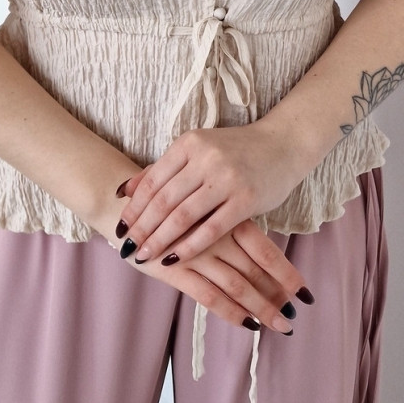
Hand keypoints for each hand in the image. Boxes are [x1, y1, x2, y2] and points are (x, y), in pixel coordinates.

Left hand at [114, 117, 307, 265]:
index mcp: (189, 144)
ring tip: (144, 255)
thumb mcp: (198, 150)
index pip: (153, 180)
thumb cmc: (236, 150)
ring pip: (183, 216)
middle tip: (126, 247)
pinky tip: (174, 259)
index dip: (134, 206)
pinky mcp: (246, 199)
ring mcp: (226, 178)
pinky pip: (211, 229)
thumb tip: (125, 190)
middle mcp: (205, 158)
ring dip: (160, 240)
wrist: (282, 143)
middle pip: (163, 200)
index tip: (120, 226)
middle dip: (142, 227)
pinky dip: (190, 246)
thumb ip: (163, 169)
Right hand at [133, 218, 308, 333]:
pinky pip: (209, 296)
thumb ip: (230, 225)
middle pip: (256, 272)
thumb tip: (261, 255)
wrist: (128, 205)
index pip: (265, 250)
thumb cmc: (172, 206)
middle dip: (278, 296)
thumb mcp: (206, 208)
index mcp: (228, 217)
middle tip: (295, 316)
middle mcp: (216, 235)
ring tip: (281, 326)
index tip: (305, 293)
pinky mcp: (175, 270)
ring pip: (238, 286)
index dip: (286, 273)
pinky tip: (248, 324)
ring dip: (262, 309)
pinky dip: (231, 312)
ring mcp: (196, 253)